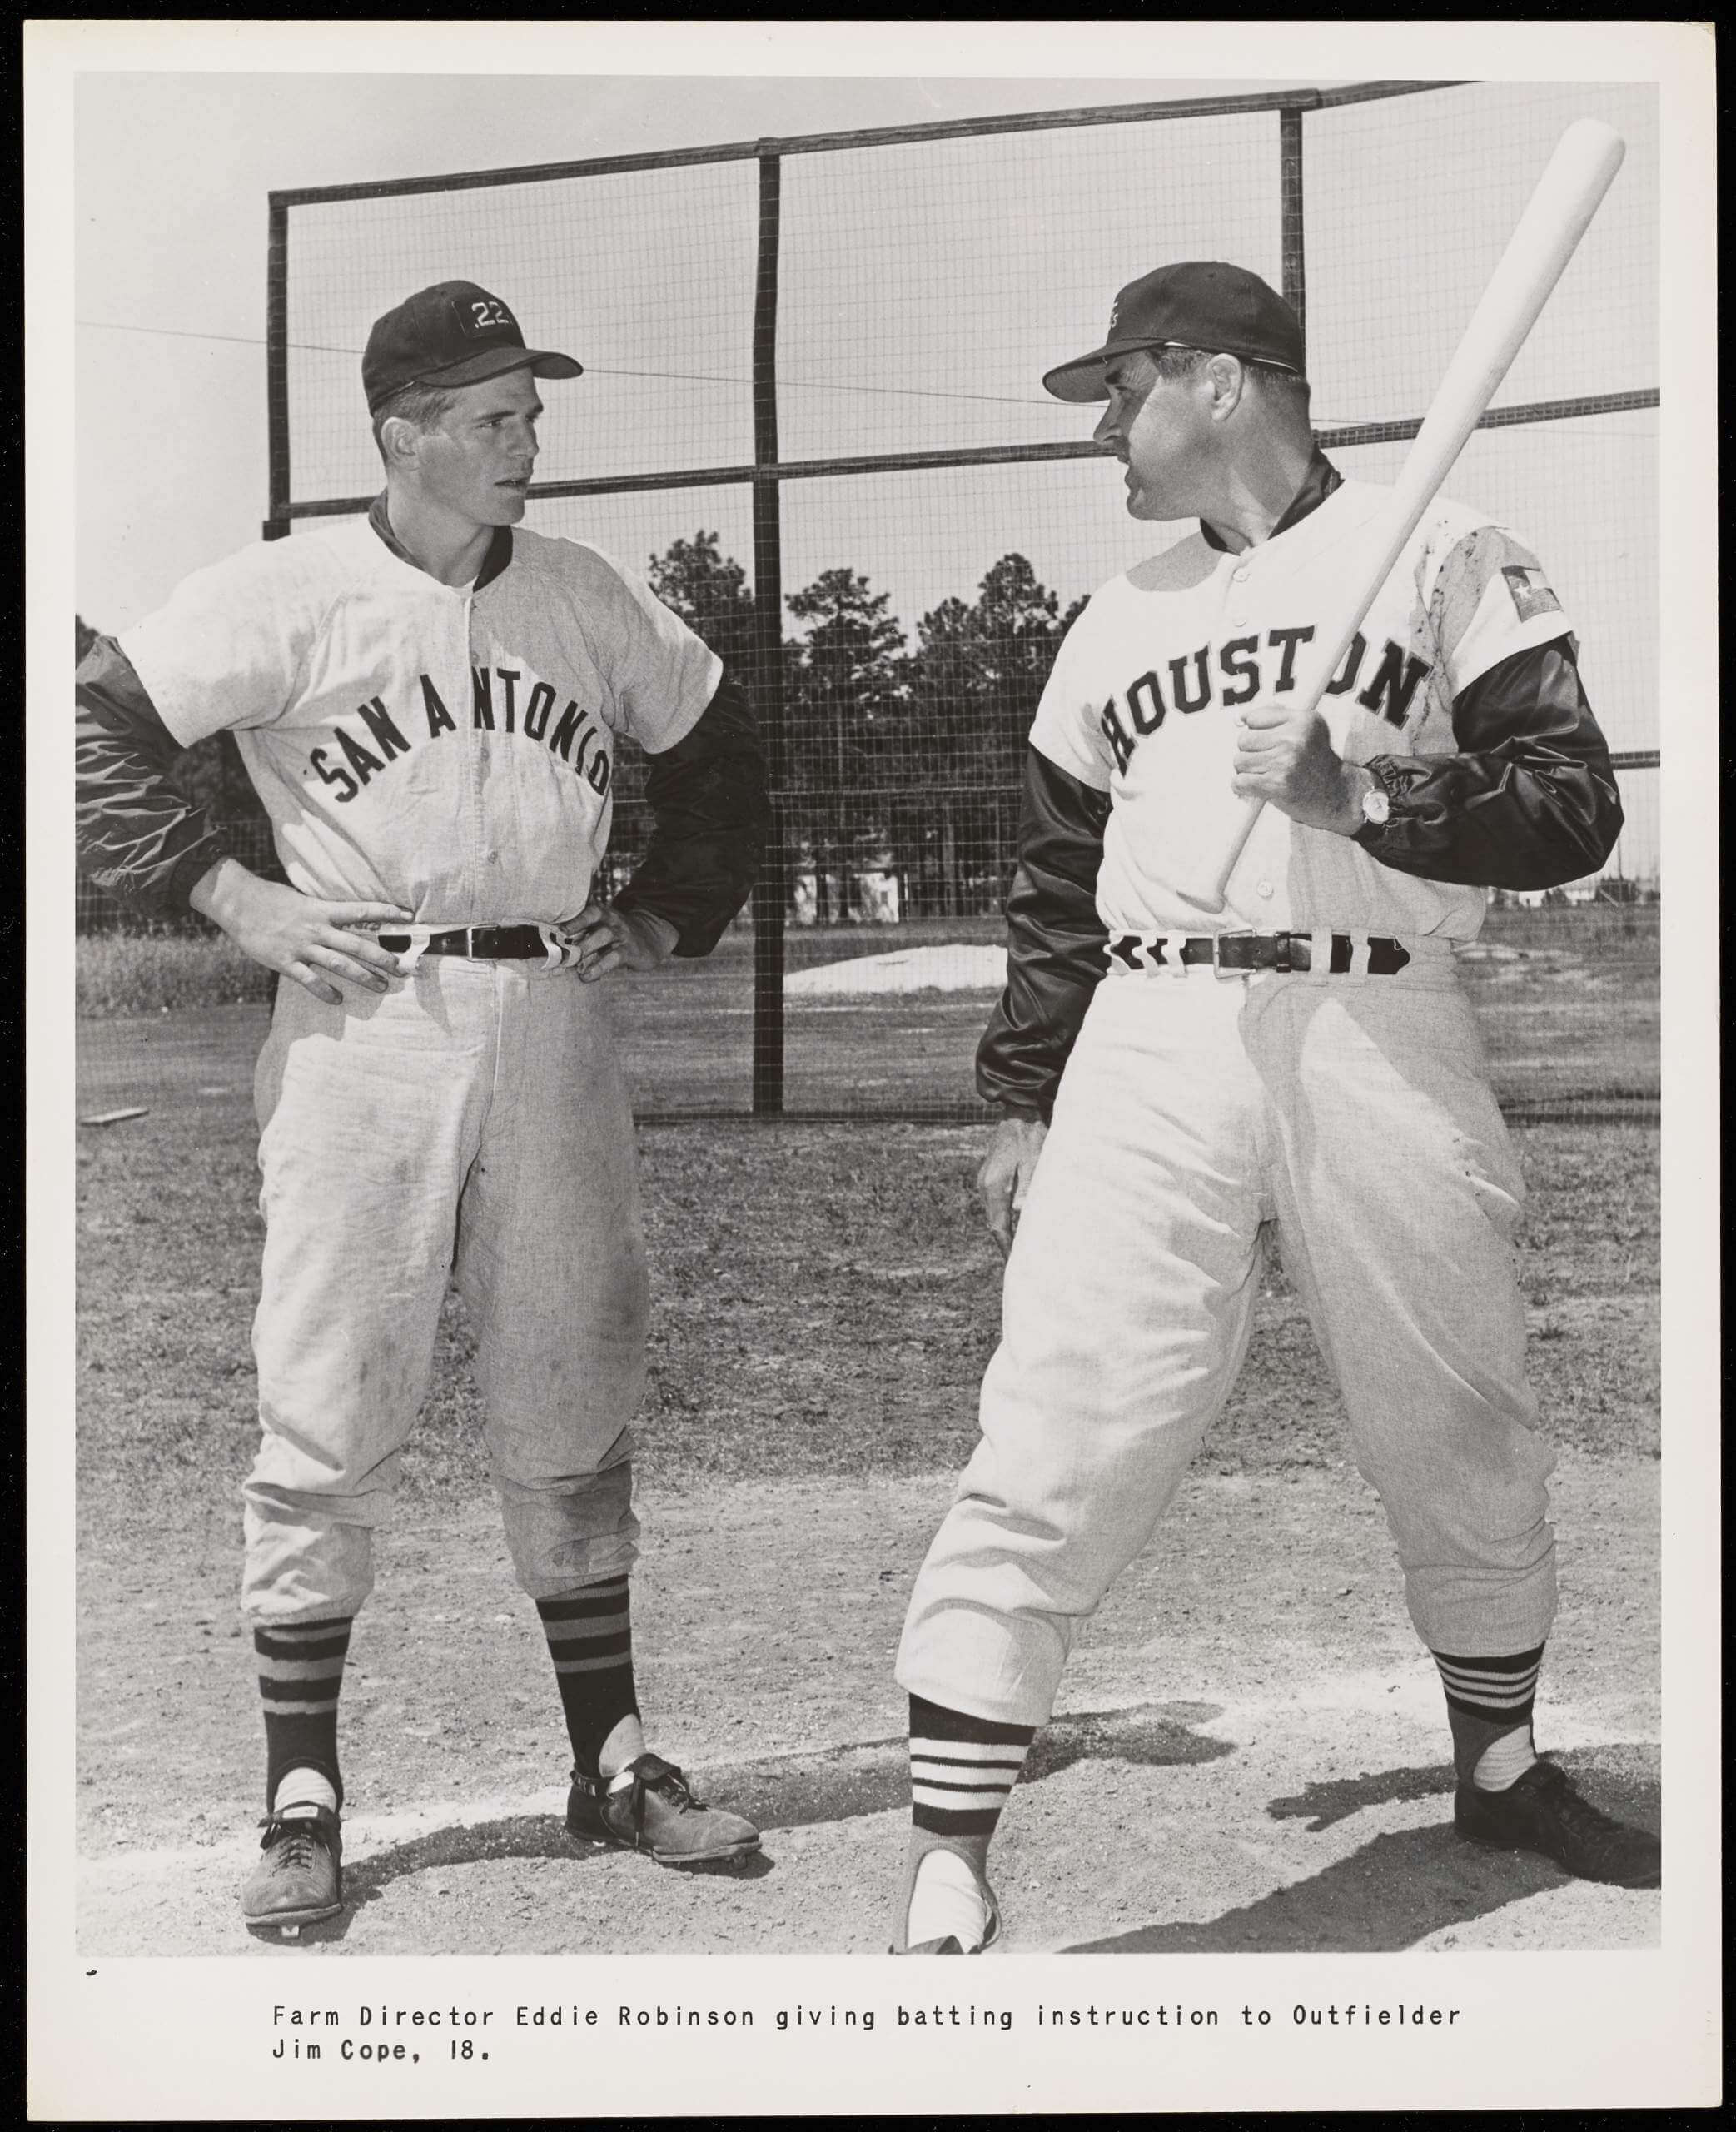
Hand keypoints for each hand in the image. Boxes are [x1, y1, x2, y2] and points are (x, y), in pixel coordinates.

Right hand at [188, 859, 409, 1004]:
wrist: (239, 903)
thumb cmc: (274, 902)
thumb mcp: (305, 902)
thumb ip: (327, 914)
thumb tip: (351, 920)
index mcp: (323, 910)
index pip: (362, 910)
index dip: (386, 912)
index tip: (408, 916)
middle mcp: (317, 928)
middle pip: (356, 944)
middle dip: (382, 957)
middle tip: (403, 969)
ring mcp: (301, 946)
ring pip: (338, 963)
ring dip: (362, 976)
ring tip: (381, 987)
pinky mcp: (285, 961)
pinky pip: (308, 980)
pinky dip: (323, 991)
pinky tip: (337, 1000)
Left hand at [561, 902, 678, 982]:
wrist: (651, 939)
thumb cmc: (617, 936)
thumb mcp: (604, 928)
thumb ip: (584, 934)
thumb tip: (555, 950)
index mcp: (605, 914)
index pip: (589, 910)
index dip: (575, 919)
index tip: (559, 929)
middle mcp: (613, 920)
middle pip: (595, 919)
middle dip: (576, 931)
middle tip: (559, 946)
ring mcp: (623, 935)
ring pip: (604, 935)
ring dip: (586, 948)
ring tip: (571, 962)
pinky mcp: (631, 951)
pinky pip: (614, 957)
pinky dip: (599, 967)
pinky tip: (587, 976)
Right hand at [977, 1114, 1047, 1258]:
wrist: (1021, 1114)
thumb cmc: (1032, 1138)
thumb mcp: (1034, 1163)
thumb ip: (1027, 1188)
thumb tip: (1020, 1213)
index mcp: (995, 1186)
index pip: (998, 1226)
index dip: (1005, 1247)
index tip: (1013, 1264)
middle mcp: (985, 1185)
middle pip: (993, 1223)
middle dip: (1004, 1243)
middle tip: (1017, 1263)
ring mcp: (985, 1180)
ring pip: (993, 1214)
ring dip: (1004, 1230)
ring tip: (1017, 1248)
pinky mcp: (990, 1176)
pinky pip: (994, 1203)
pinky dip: (1003, 1217)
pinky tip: (1015, 1223)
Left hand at [1231, 702, 1368, 834]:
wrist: (1337, 795)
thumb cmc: (1317, 764)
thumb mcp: (1308, 731)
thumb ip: (1277, 718)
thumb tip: (1241, 718)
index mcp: (1302, 721)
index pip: (1255, 718)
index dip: (1256, 732)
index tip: (1268, 744)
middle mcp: (1294, 738)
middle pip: (1244, 740)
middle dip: (1251, 753)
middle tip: (1268, 762)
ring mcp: (1285, 761)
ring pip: (1239, 761)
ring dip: (1247, 771)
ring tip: (1266, 774)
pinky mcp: (1276, 784)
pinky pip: (1239, 781)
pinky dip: (1243, 787)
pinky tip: (1258, 787)